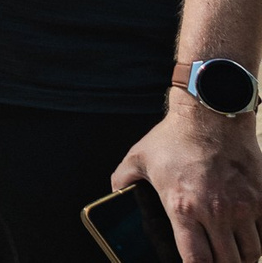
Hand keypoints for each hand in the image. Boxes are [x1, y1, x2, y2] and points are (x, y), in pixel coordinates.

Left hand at [116, 101, 261, 262]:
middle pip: (227, 262)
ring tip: (233, 256)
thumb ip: (124, 179)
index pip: (196, 260)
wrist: (211, 115)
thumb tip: (115, 192)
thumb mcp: (139, 157)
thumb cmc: (175, 137)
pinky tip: (248, 238)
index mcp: (183, 208)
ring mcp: (243, 207)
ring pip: (251, 253)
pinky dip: (258, 240)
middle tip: (215, 261)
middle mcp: (216, 213)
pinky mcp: (261, 198)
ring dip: (242, 258)